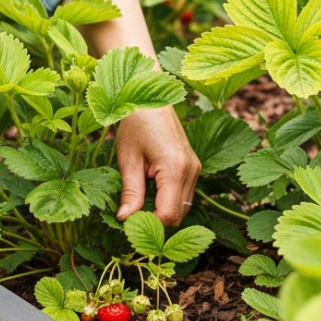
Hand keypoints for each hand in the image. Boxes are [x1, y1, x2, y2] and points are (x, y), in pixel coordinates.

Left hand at [115, 106, 200, 225]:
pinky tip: (150, 192)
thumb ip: (131, 192)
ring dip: (163, 211)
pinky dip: (169, 200)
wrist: (151, 96)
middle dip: (157, 221)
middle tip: (132, 217)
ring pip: (184, 207)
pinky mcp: (194, 166)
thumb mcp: (128, 158)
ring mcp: (196, 168)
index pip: (168, 215)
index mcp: (175, 168)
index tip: (128, 223)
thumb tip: (125, 219)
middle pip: (179, 215)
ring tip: (139, 204)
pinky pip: (184, 194)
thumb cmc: (136, 123)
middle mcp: (191, 170)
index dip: (149, 225)